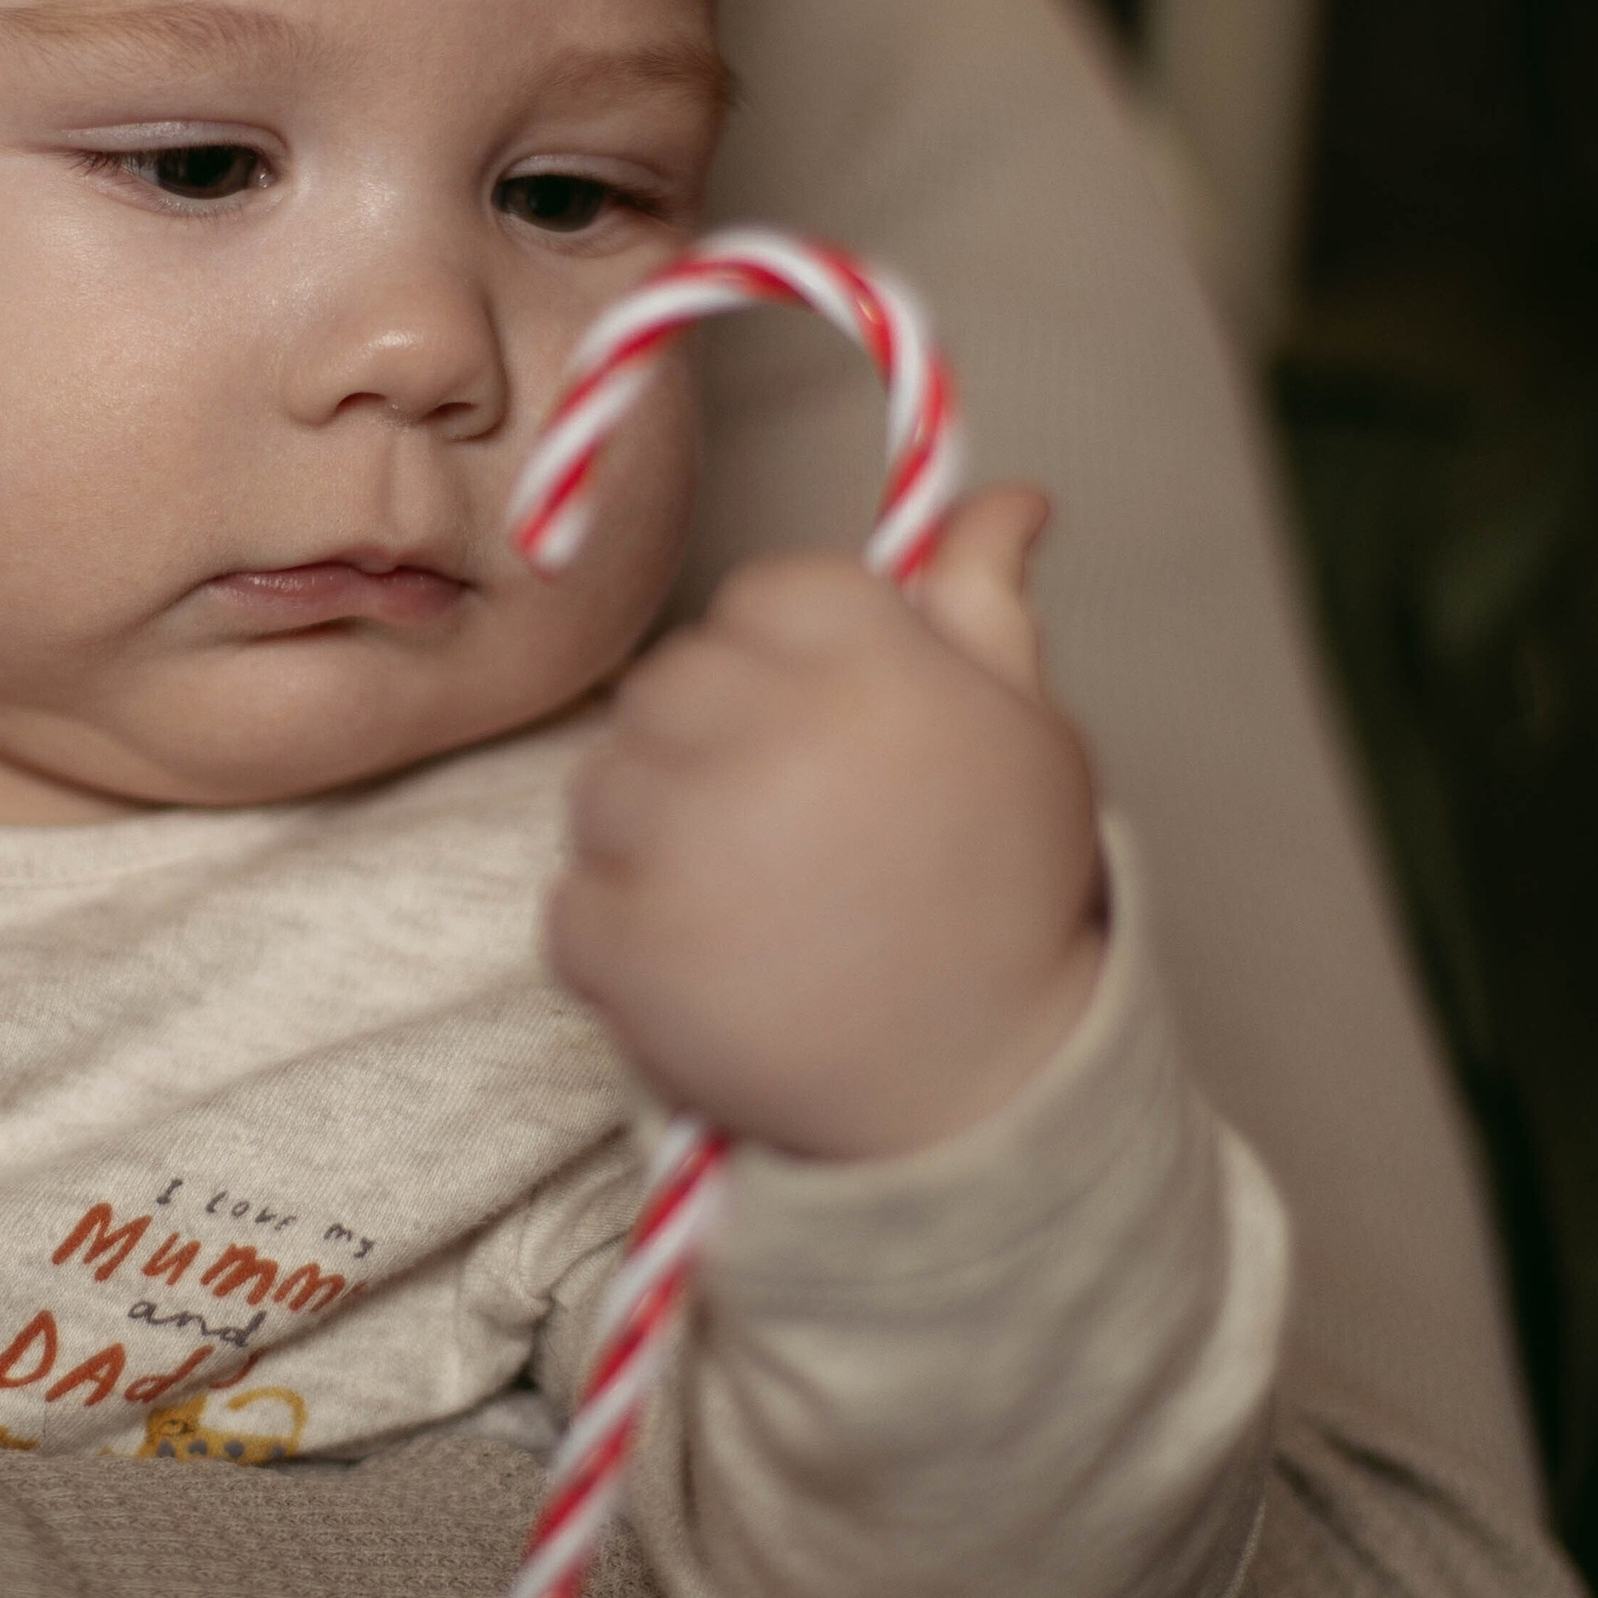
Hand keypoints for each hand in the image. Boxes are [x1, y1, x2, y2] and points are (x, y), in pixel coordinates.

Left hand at [550, 485, 1103, 1157]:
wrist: (977, 1100)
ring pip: (605, 784)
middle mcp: (769, 730)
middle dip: (715, 749)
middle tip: (798, 839)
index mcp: (872, 661)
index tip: (836, 740)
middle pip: (671, 683)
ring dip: (658, 839)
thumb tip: (1007, 496)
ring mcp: (683, 838)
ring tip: (759, 910)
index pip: (766, 595)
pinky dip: (625, 941)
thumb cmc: (1002, 904)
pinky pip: (572, 901)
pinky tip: (717, 970)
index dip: (794, 669)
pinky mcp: (620, 942)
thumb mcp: (1024, 737)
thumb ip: (984, 606)